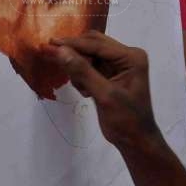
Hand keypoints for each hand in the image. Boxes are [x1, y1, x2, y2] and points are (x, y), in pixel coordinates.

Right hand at [45, 31, 157, 152]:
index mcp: (131, 57)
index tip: (49, 44)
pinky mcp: (110, 73)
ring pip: (89, 54)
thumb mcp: (104, 95)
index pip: (97, 44)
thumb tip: (60, 50)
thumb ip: (82, 71)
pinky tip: (85, 91)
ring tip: (81, 87)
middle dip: (73, 52)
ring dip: (78, 66)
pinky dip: (81, 75)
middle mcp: (125, 56)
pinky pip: (89, 65)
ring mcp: (118, 64)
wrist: (136, 142)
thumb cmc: (126, 120)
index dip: (72, 44)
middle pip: (92, 44)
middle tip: (49, 53)